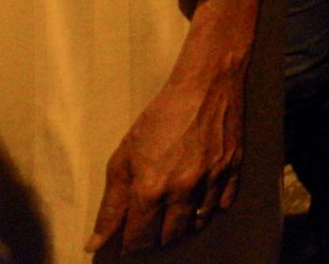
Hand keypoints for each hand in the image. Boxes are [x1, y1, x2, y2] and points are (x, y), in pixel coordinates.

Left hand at [87, 67, 242, 252]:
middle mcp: (183, 191)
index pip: (139, 238)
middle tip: (149, 226)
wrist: (205, 85)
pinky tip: (200, 200)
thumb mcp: (124, 157)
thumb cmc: (160, 117)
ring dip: (183, 225)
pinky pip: (223, 203)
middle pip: (170, 236)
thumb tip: (95, 242)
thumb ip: (111, 203)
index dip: (130, 244)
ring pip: (198, 223)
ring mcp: (211, 181)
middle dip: (156, 237)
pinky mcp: (233, 169)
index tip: (127, 242)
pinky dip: (210, 207)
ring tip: (173, 215)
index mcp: (151, 189)